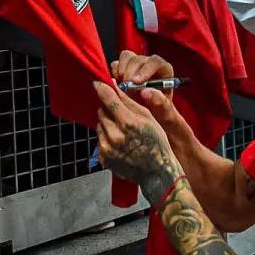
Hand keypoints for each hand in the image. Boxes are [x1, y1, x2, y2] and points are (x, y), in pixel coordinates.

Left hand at [93, 80, 183, 205]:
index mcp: (128, 123)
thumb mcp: (148, 118)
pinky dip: (106, 138)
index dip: (102, 88)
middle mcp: (115, 136)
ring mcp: (107, 149)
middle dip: (109, 110)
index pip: (108, 99)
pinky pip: (99, 139)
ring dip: (107, 124)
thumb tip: (114, 86)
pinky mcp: (103, 158)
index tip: (98, 82)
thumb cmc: (156, 142)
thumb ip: (129, 102)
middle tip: (121, 115)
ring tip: (123, 132)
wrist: (156, 172)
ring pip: (99, 125)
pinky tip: (120, 143)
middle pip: (102, 112)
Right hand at [111, 50, 184, 126]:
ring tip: (122, 88)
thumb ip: (159, 102)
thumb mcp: (164, 111)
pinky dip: (114, 74)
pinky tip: (118, 87)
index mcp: (164, 69)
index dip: (145, 70)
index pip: (155, 62)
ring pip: (126, 57)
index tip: (136, 82)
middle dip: (130, 72)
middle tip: (126, 88)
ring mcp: (136, 64)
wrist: (152, 115)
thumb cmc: (162, 112)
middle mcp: (150, 63)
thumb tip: (145, 92)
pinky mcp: (124, 68)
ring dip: (121, 72)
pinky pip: (116, 64)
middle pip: (138, 59)